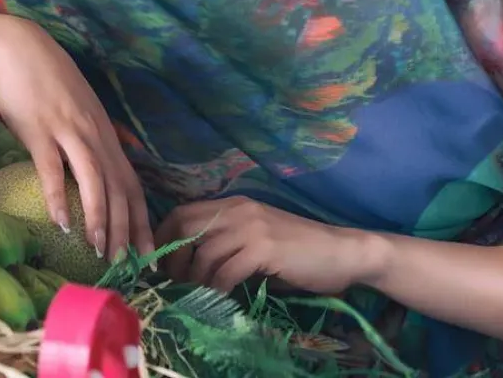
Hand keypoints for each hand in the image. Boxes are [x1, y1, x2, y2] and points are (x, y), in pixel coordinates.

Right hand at [0, 17, 153, 261]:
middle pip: (118, 188)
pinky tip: (62, 222)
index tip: (147, 253)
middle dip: (125, 229)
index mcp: (105, 135)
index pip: (131, 184)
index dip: (141, 220)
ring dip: (101, 217)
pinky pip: (54, 169)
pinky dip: (60, 197)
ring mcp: (69, 132)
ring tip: (101, 250)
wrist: (19, 49)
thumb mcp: (77, 113)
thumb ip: (87, 142)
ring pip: (94, 180)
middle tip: (127, 264)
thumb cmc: (45, 83)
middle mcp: (95, 135)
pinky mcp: (41, 130)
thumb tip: (91, 177)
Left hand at [154, 196, 379, 294]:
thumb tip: (190, 266)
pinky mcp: (264, 248)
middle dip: (172, 259)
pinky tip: (219, 298)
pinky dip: (217, 289)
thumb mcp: (258, 239)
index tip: (160, 265)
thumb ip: (227, 244)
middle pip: (184, 228)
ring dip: (194, 279)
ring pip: (202, 253)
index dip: (164, 238)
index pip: (181, 213)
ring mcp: (251, 226)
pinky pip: (225, 271)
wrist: (343, 252)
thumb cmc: (300, 252)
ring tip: (196, 295)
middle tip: (172, 283)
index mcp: (234, 204)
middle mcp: (238, 209)